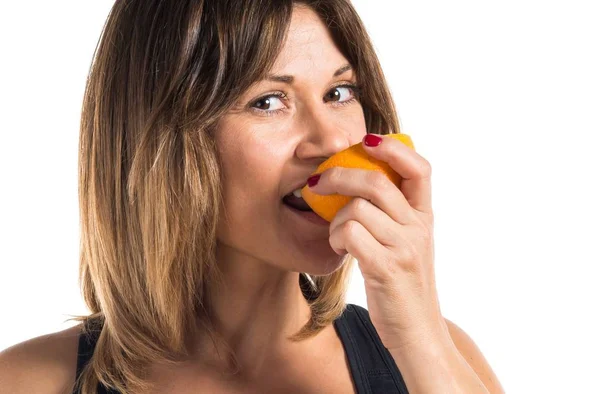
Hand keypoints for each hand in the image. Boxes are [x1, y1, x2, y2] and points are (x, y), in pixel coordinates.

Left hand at [307, 133, 450, 350]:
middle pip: (376, 182)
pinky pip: (350, 233)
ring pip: (357, 208)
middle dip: (339, 176)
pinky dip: (336, 238)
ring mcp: (404, 248)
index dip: (392, 148)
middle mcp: (418, 228)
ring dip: (335, 219)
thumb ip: (392, 215)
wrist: (418, 334)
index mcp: (425, 218)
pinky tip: (339, 249)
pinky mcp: (386, 268)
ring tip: (336, 235)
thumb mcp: (407, 245)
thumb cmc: (404, 286)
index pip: (419, 168)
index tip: (366, 139)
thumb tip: (358, 182)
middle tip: (318, 183)